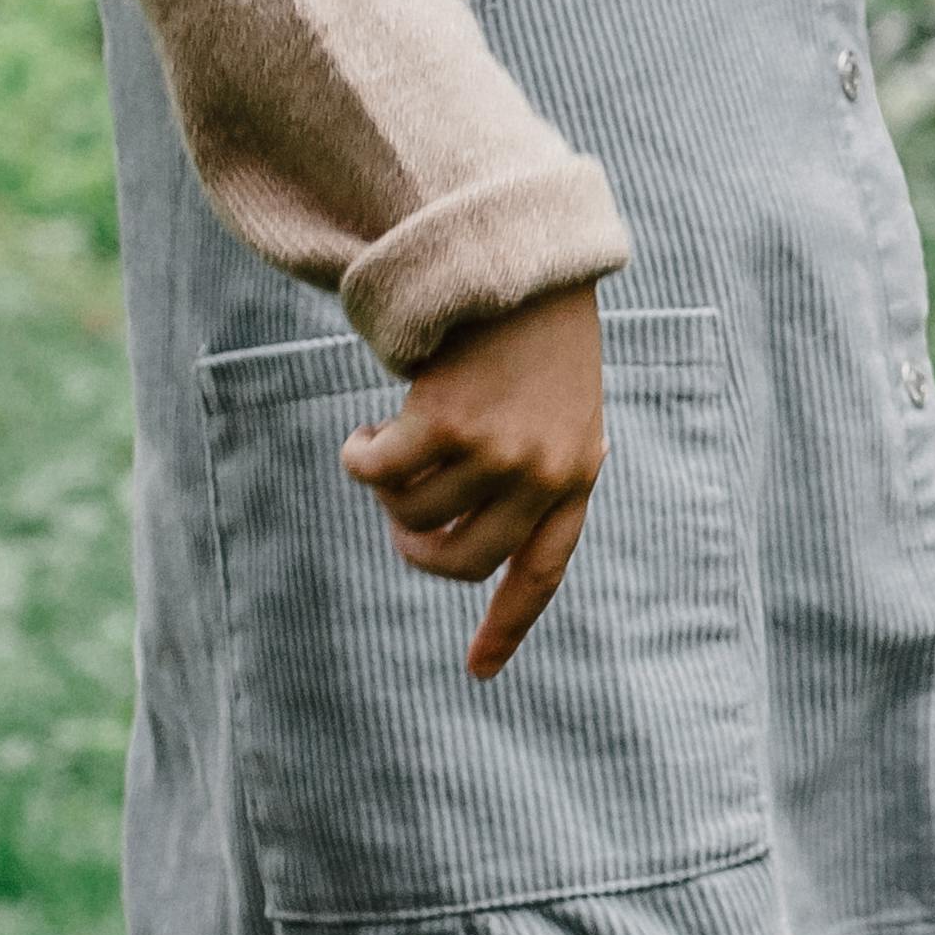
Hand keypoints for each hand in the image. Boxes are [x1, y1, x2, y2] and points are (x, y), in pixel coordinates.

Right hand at [341, 282, 605, 676]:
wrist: (527, 262)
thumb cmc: (535, 336)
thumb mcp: (555, 407)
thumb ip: (526, 470)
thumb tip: (455, 539)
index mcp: (576, 478)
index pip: (542, 573)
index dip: (506, 625)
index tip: (478, 672)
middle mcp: (544, 476)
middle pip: (455, 561)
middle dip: (412, 545)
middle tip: (396, 508)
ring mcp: (499, 453)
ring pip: (407, 515)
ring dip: (384, 485)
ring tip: (390, 439)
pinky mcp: (448, 424)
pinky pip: (375, 473)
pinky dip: (358, 457)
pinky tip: (365, 432)